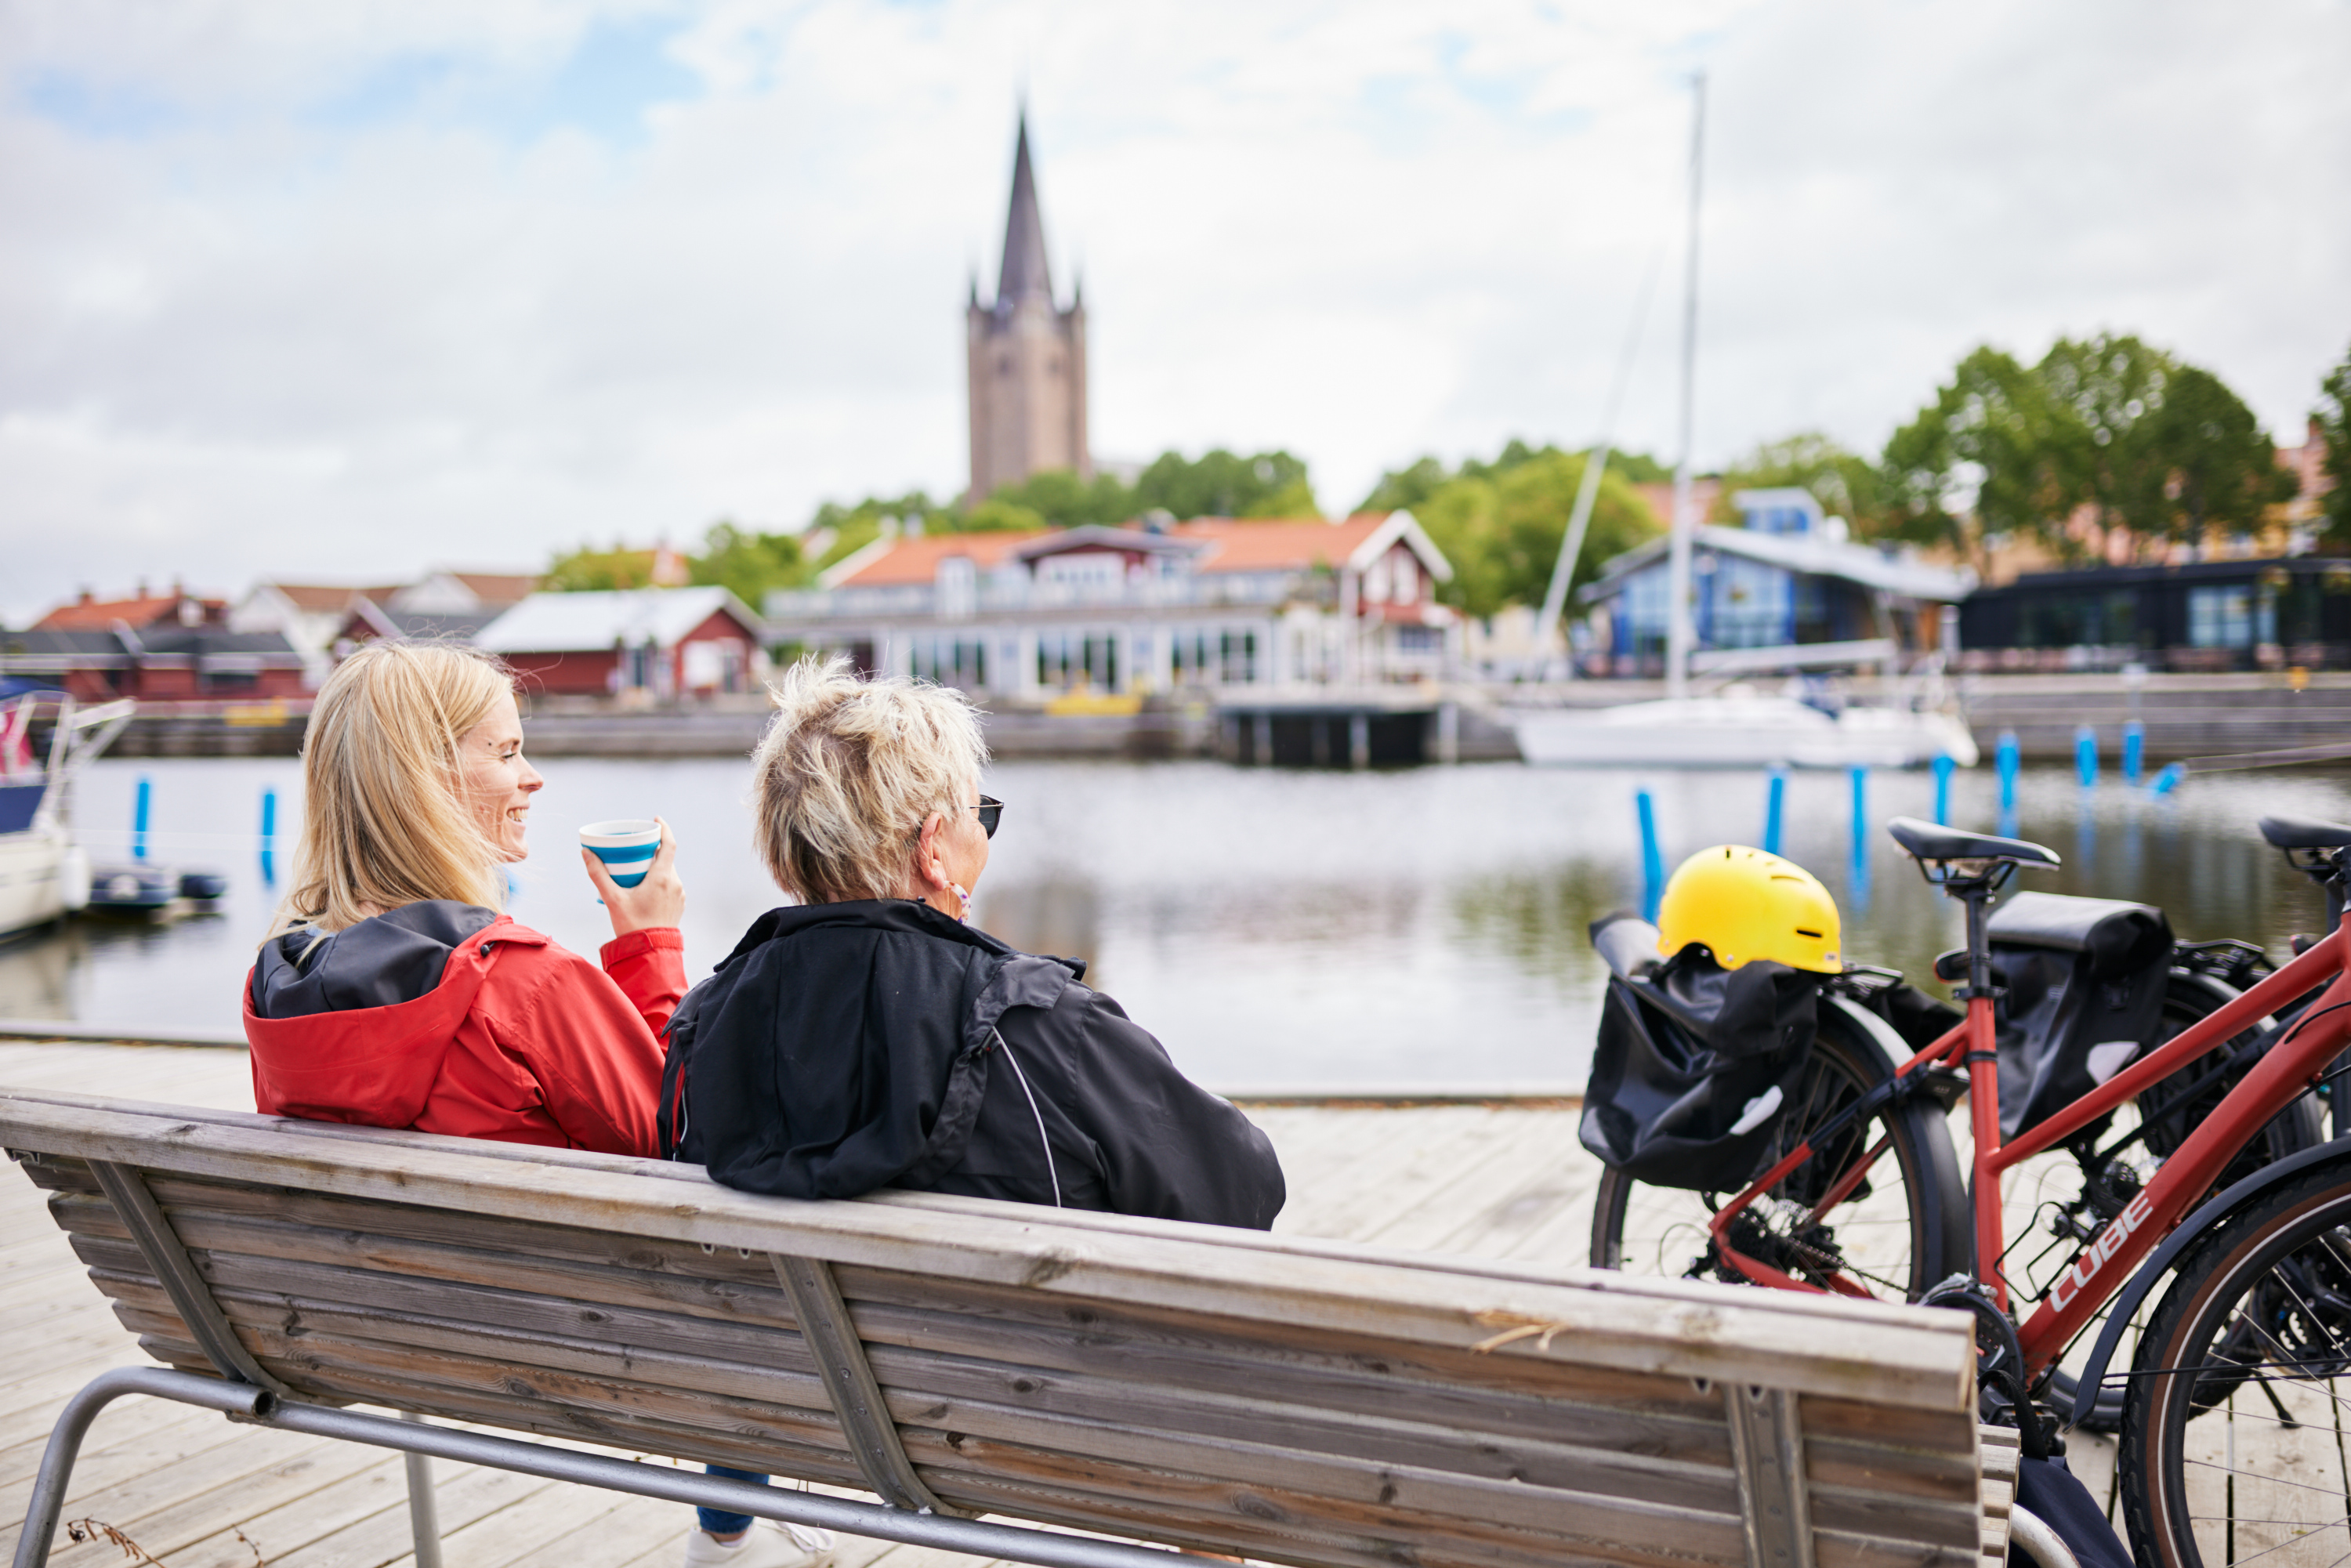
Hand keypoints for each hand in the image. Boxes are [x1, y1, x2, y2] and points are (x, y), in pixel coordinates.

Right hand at [583, 817, 684, 937]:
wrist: (650, 952)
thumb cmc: (632, 925)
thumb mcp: (611, 898)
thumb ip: (598, 874)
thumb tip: (586, 853)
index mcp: (662, 877)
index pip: (669, 844)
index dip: (664, 829)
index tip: (656, 820)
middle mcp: (675, 883)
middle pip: (666, 858)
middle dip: (652, 849)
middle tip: (635, 847)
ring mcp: (679, 895)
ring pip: (668, 872)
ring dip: (655, 866)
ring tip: (636, 867)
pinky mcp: (678, 905)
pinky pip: (670, 885)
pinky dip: (659, 880)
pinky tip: (644, 886)